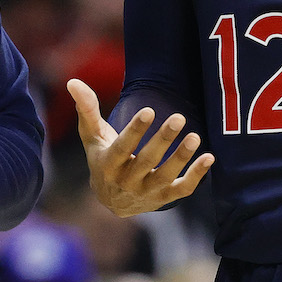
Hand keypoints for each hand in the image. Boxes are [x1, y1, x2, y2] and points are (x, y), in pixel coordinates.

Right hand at [67, 78, 212, 217]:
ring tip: (195, 136)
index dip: (135, 131)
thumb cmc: (102, 156)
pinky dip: (196, 176)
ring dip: (181, 158)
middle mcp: (127, 181)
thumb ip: (87, 109)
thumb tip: (73, 81)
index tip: (149, 110)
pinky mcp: (163, 199)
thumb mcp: (92, 136)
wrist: (111, 199)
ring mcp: (146, 192)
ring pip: (165, 177)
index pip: (123, 148)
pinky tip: (208, 157)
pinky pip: (181, 190)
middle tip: (178, 117)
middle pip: (147, 161)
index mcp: (108, 164)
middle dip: (163, 140)